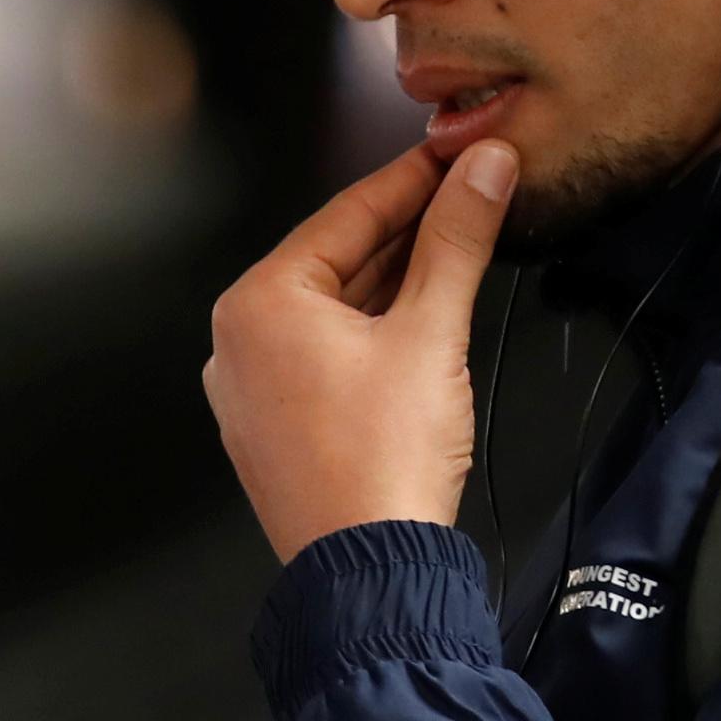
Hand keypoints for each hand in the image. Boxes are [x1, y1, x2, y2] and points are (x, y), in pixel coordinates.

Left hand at [201, 140, 516, 562]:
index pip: (345, 214)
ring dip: (394, 277)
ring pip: (332, 309)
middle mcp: (237, 343)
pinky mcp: (274, 427)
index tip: (460, 152)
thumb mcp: (431, 332)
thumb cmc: (383, 463)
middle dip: (406, 227)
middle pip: (335, 260)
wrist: (368, 569)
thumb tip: (483, 172)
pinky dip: (372, 328)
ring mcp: (250, 389)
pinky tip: (421, 313)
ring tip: (459, 242)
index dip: (414, 177)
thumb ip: (456, 241)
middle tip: (470, 190)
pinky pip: (323, 355)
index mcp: (258, 305)